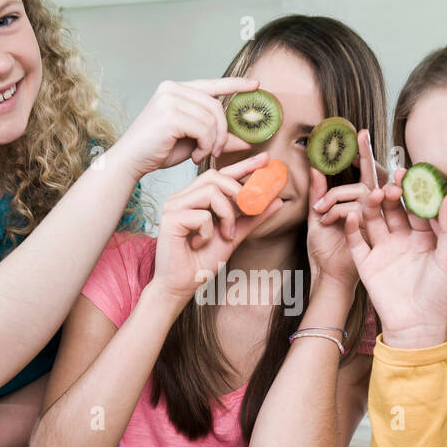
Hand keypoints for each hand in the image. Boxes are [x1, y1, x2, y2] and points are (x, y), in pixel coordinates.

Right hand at [105, 77, 258, 178]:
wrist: (130, 161)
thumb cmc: (158, 151)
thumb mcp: (193, 141)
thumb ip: (217, 136)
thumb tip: (247, 140)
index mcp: (175, 89)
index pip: (211, 83)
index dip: (235, 84)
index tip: (255, 85)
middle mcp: (172, 88)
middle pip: (216, 105)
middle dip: (222, 131)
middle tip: (217, 151)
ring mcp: (170, 99)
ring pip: (211, 119)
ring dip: (212, 141)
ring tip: (201, 154)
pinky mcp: (170, 114)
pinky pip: (204, 129)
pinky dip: (205, 145)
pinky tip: (195, 155)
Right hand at [151, 152, 282, 304]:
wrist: (180, 286)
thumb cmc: (200, 262)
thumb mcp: (234, 236)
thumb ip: (252, 218)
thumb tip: (276, 201)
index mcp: (196, 198)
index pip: (221, 174)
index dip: (243, 165)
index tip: (265, 160)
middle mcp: (183, 197)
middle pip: (215, 176)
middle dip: (238, 192)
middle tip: (247, 212)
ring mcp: (174, 206)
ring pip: (211, 192)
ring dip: (227, 215)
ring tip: (225, 235)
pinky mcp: (170, 218)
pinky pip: (201, 215)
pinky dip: (208, 232)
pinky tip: (199, 244)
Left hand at [308, 128, 382, 290]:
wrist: (327, 276)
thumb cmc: (324, 251)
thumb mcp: (316, 217)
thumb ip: (318, 193)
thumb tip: (315, 166)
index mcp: (360, 203)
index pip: (367, 173)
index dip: (365, 152)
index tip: (361, 132)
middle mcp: (372, 210)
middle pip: (367, 182)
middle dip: (351, 175)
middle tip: (330, 188)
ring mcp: (376, 220)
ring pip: (363, 194)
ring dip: (336, 200)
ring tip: (320, 216)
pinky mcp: (374, 232)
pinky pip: (358, 211)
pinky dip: (339, 213)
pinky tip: (327, 222)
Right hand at [342, 171, 446, 348]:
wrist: (417, 327)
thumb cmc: (439, 296)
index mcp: (425, 237)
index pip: (416, 207)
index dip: (413, 190)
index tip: (409, 171)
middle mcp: (402, 240)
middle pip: (393, 210)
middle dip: (391, 194)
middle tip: (391, 182)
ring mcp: (383, 250)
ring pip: (373, 220)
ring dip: (372, 207)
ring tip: (374, 196)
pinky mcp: (366, 263)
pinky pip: (356, 242)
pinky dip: (353, 228)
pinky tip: (354, 217)